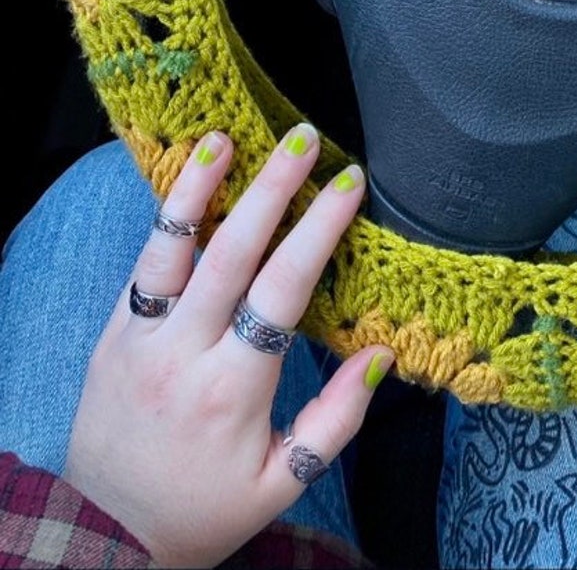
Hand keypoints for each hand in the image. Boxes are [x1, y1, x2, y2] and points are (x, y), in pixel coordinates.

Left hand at [64, 125, 391, 567]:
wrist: (104, 539)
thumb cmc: (205, 511)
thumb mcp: (282, 483)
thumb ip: (334, 420)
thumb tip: (380, 354)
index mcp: (231, 392)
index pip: (281, 293)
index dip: (317, 232)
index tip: (348, 183)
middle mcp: (181, 355)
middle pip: (230, 255)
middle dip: (272, 189)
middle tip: (304, 138)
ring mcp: (138, 340)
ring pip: (170, 250)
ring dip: (200, 188)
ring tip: (226, 137)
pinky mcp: (111, 336)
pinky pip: (142, 267)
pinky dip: (167, 220)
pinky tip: (188, 181)